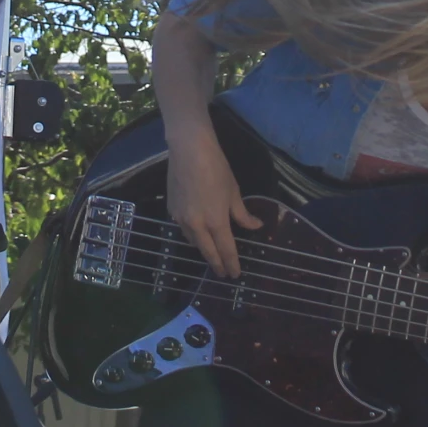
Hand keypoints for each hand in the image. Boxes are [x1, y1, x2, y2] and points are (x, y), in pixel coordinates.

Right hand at [166, 125, 260, 279]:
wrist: (189, 151)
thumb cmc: (217, 169)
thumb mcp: (234, 192)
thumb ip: (243, 214)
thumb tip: (256, 226)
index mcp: (216, 222)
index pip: (226, 250)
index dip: (231, 264)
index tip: (235, 275)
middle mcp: (197, 226)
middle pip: (208, 252)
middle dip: (216, 264)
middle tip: (222, 274)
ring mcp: (181, 219)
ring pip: (194, 242)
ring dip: (204, 250)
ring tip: (211, 253)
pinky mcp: (171, 211)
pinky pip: (184, 230)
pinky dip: (192, 235)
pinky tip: (196, 233)